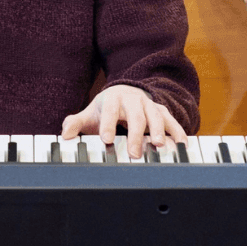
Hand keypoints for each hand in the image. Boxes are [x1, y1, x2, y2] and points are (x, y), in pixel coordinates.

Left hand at [61, 84, 186, 158]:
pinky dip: (178, 132)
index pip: (110, 110)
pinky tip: (182, 145)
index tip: (106, 139)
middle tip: (134, 153)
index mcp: (113, 99)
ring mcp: (149, 105)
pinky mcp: (162, 112)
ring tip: (160, 146)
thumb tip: (64, 135)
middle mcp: (133, 100)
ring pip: (156, 116)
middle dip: (136, 134)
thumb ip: (75, 123)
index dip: (108, 123)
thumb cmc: (107, 108)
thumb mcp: (90, 114)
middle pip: (136, 116)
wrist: (126, 92)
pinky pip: (172, 121)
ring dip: (159, 131)